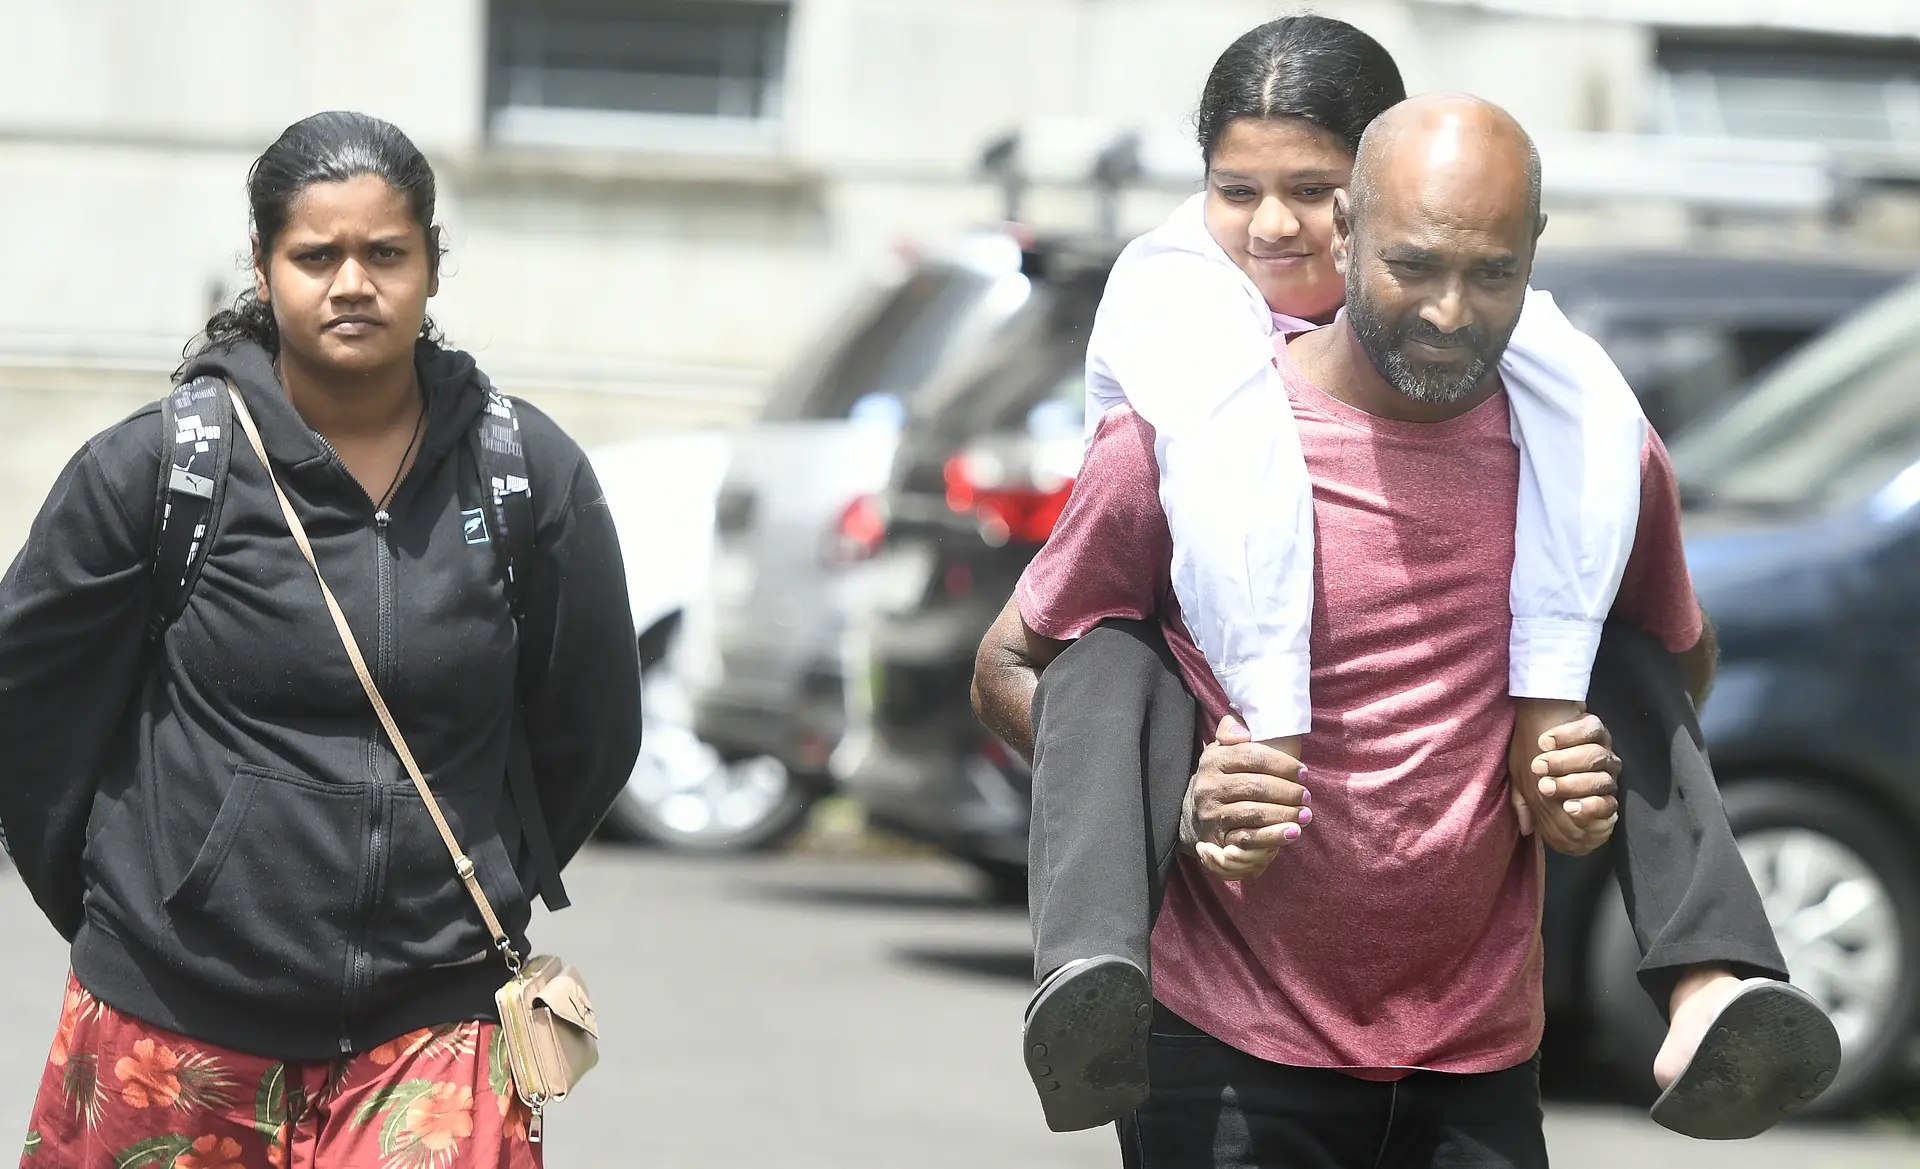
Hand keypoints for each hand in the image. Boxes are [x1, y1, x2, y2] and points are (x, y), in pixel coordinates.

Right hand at [1183, 716, 1308, 881]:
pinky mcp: (1218, 839)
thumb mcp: (1222, 749)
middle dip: (1287, 791)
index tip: (1303, 772)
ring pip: (1254, 813)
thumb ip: (1232, 730)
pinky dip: (1273, 836)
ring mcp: (1212, 815)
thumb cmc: (1223, 777)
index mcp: (1212, 760)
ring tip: (1305, 814)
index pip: (1251, 757)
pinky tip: (1292, 833)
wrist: (1196, 816)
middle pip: (1256, 787)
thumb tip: (1244, 732)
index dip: (1282, 764)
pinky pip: (1249, 839)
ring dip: (1285, 814)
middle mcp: (1208, 787)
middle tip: (1306, 796)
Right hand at [1507, 699, 1619, 855]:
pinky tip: (1547, 740)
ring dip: (1568, 762)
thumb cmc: (1529, 750)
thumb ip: (1526, 805)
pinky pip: (1589, 731)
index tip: (1566, 808)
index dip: (1590, 813)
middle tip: (1546, 786)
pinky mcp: (1595, 725)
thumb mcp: (1522, 783)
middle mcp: (1600, 772)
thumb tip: (1529, 829)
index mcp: (1588, 791)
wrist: (1535, 711)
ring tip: (1540, 763)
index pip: (1601, 811)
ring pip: (1596, 758)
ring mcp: (1600, 748)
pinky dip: (1569, 735)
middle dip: (1575, 787)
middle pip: (1602, 786)